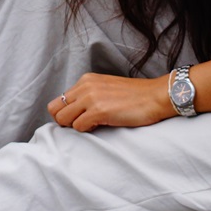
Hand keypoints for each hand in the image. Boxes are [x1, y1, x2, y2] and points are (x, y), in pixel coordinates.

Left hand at [46, 73, 173, 131]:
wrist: (156, 96)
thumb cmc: (135, 96)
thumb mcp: (106, 89)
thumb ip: (89, 96)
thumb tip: (74, 113)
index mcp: (86, 80)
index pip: (58, 101)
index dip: (65, 114)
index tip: (79, 119)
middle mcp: (85, 86)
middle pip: (55, 110)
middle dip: (65, 122)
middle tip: (82, 125)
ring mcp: (91, 98)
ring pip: (63, 119)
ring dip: (76, 126)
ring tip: (94, 125)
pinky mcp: (99, 110)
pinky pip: (78, 127)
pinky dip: (87, 130)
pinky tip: (101, 125)